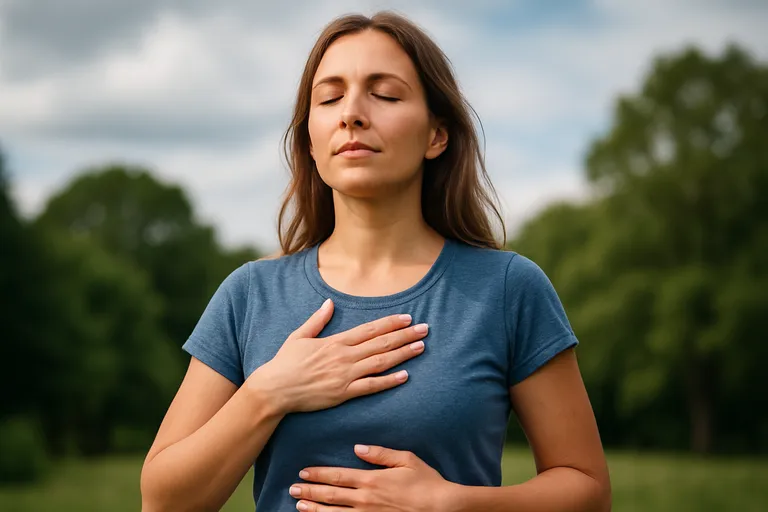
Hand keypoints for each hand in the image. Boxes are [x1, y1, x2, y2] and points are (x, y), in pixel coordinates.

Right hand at [247, 299, 427, 413]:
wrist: (274, 389)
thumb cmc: (285, 363)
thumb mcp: (299, 336)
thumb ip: (317, 319)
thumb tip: (329, 302)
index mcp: (336, 341)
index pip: (370, 329)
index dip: (391, 323)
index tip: (407, 317)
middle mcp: (344, 357)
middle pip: (381, 343)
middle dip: (405, 335)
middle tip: (425, 329)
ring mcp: (345, 376)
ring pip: (381, 362)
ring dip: (403, 354)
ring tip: (421, 347)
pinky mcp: (343, 394)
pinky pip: (371, 387)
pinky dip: (389, 381)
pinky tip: (405, 376)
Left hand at [289, 445, 453, 510]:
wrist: (441, 508)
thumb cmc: (426, 482)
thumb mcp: (406, 459)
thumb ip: (380, 453)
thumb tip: (358, 448)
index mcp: (372, 480)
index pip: (338, 476)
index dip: (318, 474)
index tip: (303, 472)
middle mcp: (366, 499)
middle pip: (331, 495)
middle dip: (309, 491)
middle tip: (293, 489)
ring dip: (315, 509)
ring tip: (299, 506)